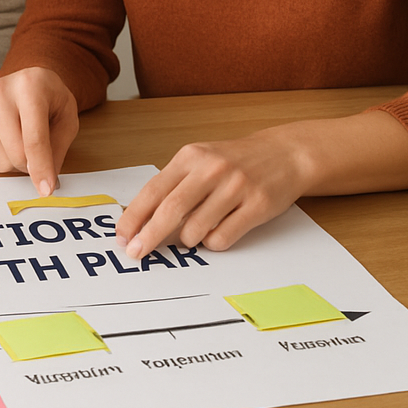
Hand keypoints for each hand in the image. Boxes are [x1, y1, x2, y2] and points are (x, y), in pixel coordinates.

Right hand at [0, 66, 78, 195]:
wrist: (29, 83)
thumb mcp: (67, 118)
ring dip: (15, 163)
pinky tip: (7, 143)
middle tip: (38, 150)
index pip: (34, 138)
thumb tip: (45, 182)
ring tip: (21, 140)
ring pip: (0, 161)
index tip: (46, 189)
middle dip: (31, 164)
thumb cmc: (50, 100)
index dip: (42, 168)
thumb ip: (57, 149)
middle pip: (15, 153)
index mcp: (29, 87)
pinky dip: (0, 162)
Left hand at [115, 133, 309, 257]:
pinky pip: (222, 238)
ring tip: (195, 231)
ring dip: (188, 240)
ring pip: (196, 229)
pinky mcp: (256, 205)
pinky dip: (212, 242)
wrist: (284, 154)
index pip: (154, 190)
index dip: (135, 215)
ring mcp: (235, 186)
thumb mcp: (200, 160)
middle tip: (136, 253)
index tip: (123, 235)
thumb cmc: (234, 161)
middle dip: (149, 236)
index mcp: (191, 156)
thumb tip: (141, 219)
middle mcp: (211, 169)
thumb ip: (173, 184)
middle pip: (171, 210)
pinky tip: (217, 231)